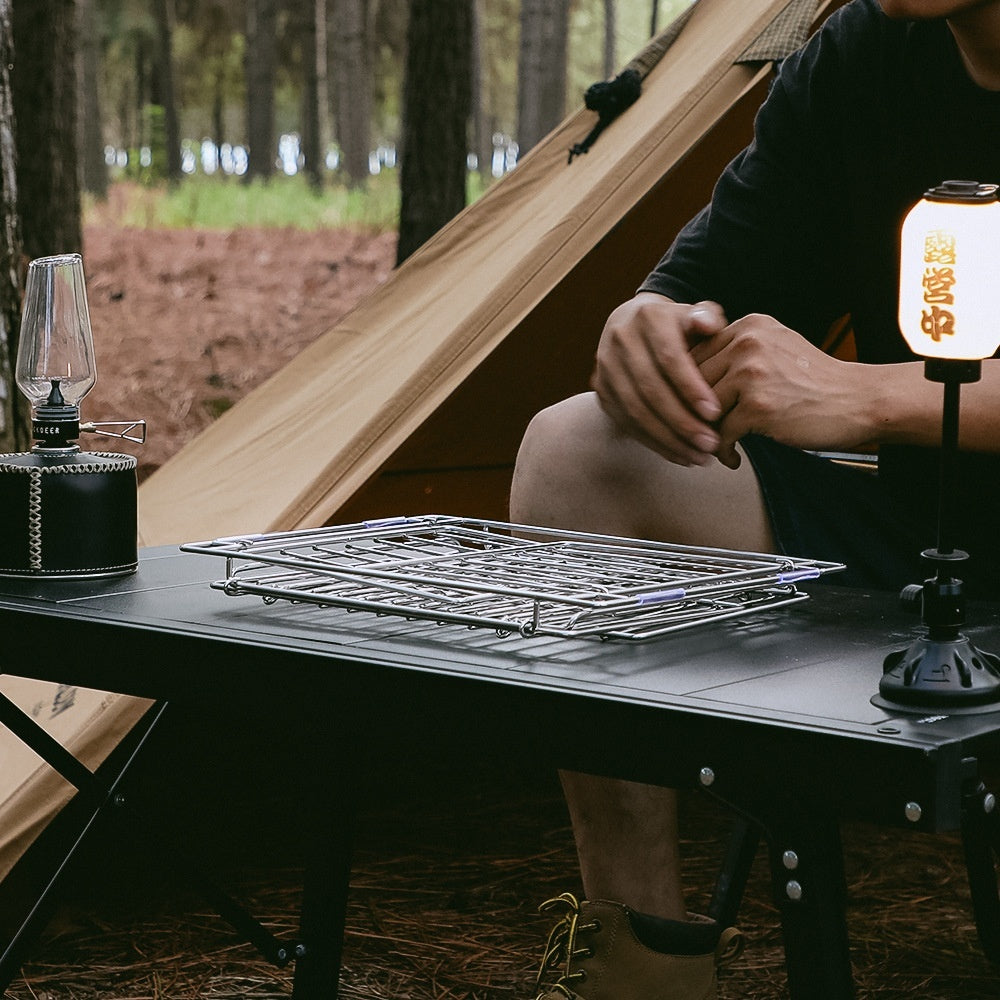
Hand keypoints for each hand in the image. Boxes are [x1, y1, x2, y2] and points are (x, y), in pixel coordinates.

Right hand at [591, 293, 727, 464]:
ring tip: (699, 457)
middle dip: (682, 422)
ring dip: (668, 439)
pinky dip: (654, 443)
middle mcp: (620, 340)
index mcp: (648, 318)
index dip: (691, 388)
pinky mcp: (601, 391)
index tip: (715, 413)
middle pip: (650, 390)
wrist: (634, 324)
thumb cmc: (678, 326)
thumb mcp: (696, 314)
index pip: (669, 358)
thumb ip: (708, 317)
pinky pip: (627, 423)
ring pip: (636, 411)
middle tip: (710, 444)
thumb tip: (707, 325)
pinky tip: (680, 455)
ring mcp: (606, 368)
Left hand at [692, 313, 878, 467]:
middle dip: (692, 413)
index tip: (693, 409)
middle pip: (693, 382)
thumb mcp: (776, 348)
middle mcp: (747, 343)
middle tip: (699, 434)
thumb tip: (690, 373)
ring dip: (705, 434)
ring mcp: (752, 374)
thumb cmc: (815, 381)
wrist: (859, 401)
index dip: (688, 387)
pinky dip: (723, 451)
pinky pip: (721, 434)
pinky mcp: (758, 406)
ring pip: (703, 409)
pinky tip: (733, 458)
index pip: (696, 354)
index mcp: (749, 326)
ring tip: (715, 448)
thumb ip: (739, 351)